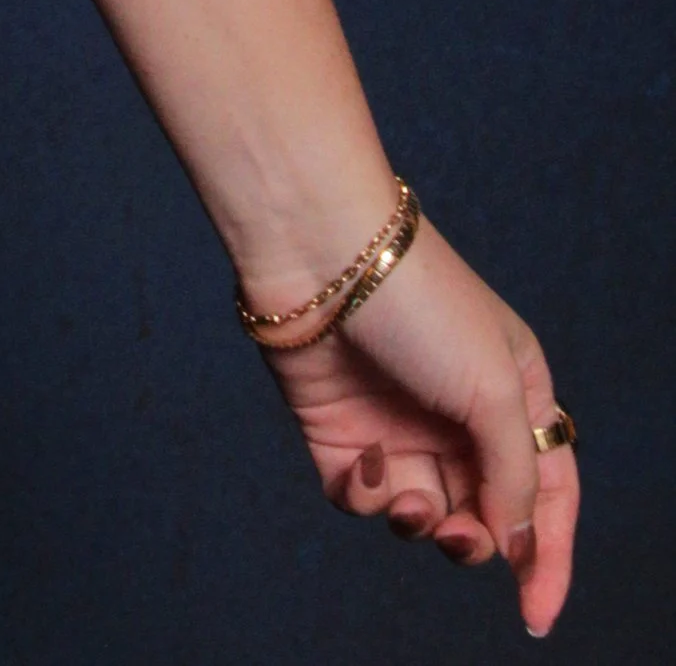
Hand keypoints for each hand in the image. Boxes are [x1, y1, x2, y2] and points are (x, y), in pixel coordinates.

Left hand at [256, 212, 577, 636]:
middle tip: (461, 538)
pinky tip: (365, 467)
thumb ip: (514, 477)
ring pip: (423, 513)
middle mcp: (456, 411)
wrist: (321, 252)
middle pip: (481, 512)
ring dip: (422, 523)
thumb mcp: (495, 390)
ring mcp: (396, 421)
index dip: (546, 554)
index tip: (535, 615)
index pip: (546, 491)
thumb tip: (514, 542)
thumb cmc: (422, 306)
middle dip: (475, 542)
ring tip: (411, 501)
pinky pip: (362, 498)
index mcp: (513, 391)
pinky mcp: (338, 429)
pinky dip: (367, 499)